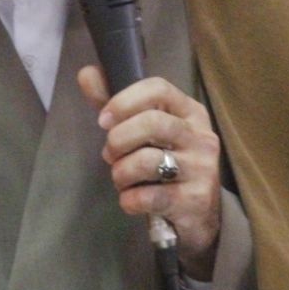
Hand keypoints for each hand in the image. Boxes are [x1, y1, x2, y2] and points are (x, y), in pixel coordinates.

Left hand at [78, 66, 221, 279]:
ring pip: (147, 161)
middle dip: (118, 139)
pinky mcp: (195, 201)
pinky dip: (128, 200)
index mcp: (190, 112)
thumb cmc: (168, 164)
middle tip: (109, 154)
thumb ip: (116, 105)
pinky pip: (148, 197)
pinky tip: (131, 200)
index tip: (103, 120)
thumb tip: (86, 73)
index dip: (124, 101)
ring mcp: (202, 169)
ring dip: (120, 173)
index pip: (158, 88)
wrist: (201, 217)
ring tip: (121, 179)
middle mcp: (201, 136)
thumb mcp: (147, 133)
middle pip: (153, 122)